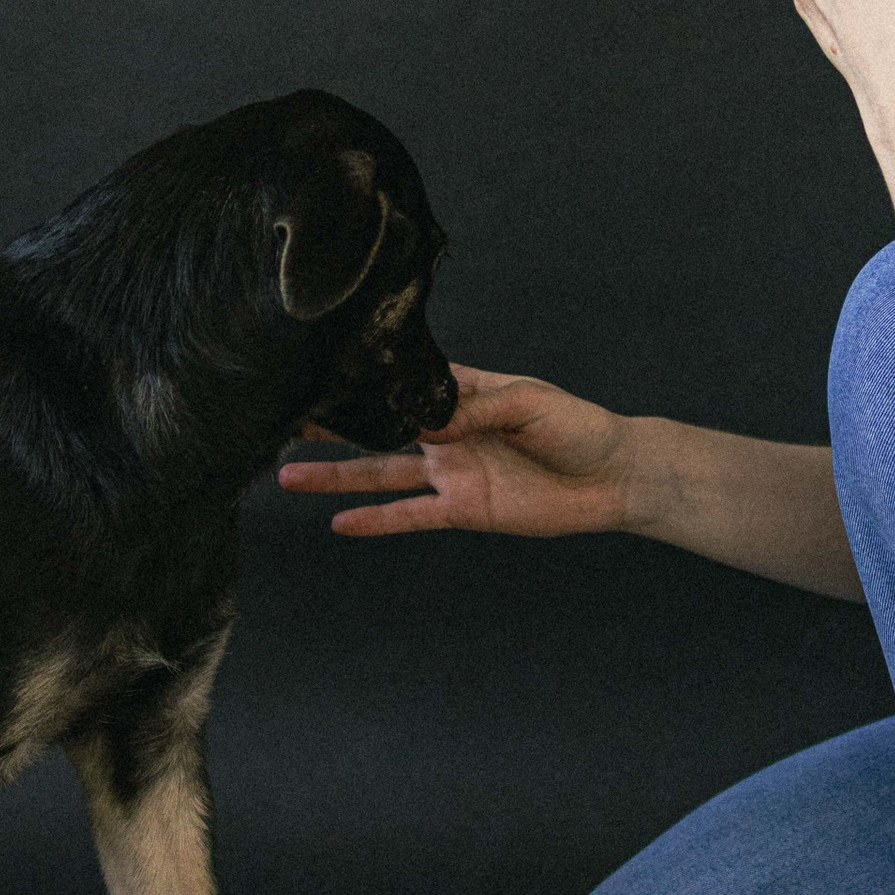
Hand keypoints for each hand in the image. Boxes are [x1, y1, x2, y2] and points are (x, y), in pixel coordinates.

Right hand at [277, 363, 635, 538]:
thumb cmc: (578, 426)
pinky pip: (410, 515)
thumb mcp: (529, 402)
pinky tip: (339, 523)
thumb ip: (477, 408)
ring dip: (336, 474)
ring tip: (287, 475)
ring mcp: (450, 471)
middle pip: (378, 427)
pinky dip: (375, 521)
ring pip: (380, 471)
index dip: (365, 378)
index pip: (403, 382)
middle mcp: (446, 431)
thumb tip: (425, 420)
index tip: (319, 371)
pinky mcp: (462, 509)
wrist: (613, 477)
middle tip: (281, 419)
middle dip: (332, 423)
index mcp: (462, 393)